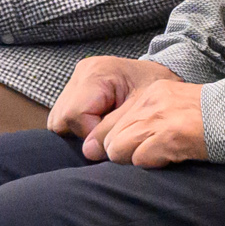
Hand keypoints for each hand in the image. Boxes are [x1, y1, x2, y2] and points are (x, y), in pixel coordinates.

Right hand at [46, 56, 177, 139]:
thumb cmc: (159, 90)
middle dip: (82, 135)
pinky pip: (66, 117)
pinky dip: (81, 127)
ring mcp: (75, 80)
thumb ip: (115, 129)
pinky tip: (101, 124)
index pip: (75, 115)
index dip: (92, 135)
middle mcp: (80, 73)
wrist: (165, 75)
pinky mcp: (76, 89)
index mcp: (96, 73)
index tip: (115, 138)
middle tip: (110, 134)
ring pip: (59, 121)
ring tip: (106, 127)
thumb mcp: (143, 110)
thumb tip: (88, 152)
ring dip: (80, 132)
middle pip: (61, 119)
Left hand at [86, 75, 209, 165]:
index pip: (108, 121)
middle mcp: (149, 101)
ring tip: (158, 157)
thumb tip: (113, 145)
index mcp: (149, 93)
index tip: (121, 152)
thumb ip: (146, 120)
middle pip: (108, 138)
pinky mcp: (171, 135)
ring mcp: (158, 117)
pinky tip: (170, 158)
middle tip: (145, 157)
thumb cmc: (213, 118)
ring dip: (133, 159)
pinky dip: (151, 164)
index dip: (110, 142)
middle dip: (120, 153)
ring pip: (118, 149)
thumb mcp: (174, 108)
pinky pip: (139, 159)